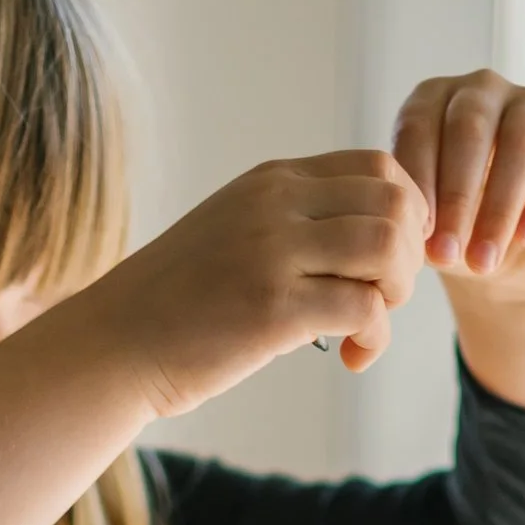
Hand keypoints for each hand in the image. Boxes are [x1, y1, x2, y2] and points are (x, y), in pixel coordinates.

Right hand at [94, 149, 429, 403]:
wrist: (116, 343)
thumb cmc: (181, 301)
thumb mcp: (238, 233)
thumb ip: (296, 222)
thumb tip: (370, 237)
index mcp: (273, 180)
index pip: (379, 166)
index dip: (406, 215)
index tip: (385, 262)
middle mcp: (277, 204)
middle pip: (395, 201)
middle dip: (409, 255)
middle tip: (382, 297)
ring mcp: (274, 253)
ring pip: (388, 247)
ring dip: (397, 292)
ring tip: (368, 322)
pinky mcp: (273, 309)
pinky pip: (364, 309)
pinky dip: (375, 338)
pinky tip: (352, 357)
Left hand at [394, 72, 524, 292]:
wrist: (509, 262)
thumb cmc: (456, 231)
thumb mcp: (425, 222)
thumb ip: (411, 210)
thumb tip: (406, 225)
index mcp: (435, 99)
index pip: (420, 126)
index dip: (418, 181)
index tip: (417, 235)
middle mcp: (484, 90)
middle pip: (471, 128)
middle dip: (457, 197)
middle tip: (447, 253)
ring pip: (522, 140)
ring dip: (501, 205)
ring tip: (484, 261)